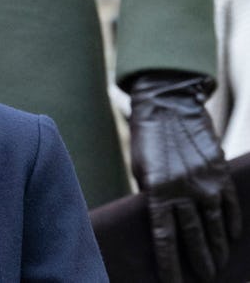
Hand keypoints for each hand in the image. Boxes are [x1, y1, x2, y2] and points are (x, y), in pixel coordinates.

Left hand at [128, 71, 241, 282]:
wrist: (169, 106)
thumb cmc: (148, 140)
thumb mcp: (141, 170)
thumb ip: (152, 197)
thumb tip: (163, 222)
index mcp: (159, 191)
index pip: (165, 239)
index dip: (170, 265)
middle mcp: (185, 190)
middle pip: (194, 238)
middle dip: (199, 264)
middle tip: (204, 281)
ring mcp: (207, 182)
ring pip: (215, 227)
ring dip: (217, 250)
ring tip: (218, 268)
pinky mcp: (221, 173)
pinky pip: (230, 206)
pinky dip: (230, 225)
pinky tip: (230, 238)